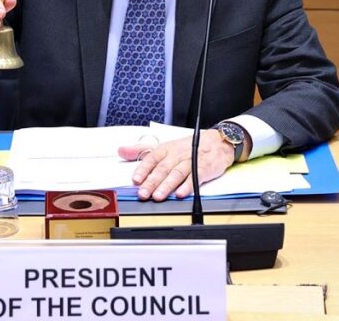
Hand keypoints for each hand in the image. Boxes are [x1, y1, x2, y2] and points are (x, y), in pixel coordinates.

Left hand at [117, 131, 234, 200]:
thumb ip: (142, 151)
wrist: (217, 142)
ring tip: (158, 196)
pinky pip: (195, 178)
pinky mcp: (204, 169)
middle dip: (152, 182)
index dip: (143, 169)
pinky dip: (188, 186)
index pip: (152, 158)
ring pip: (177, 174)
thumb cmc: (188, 147)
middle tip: (143, 194)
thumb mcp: (164, 146)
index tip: (136, 180)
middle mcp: (177, 155)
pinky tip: (180, 194)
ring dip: (167, 186)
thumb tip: (121, 151)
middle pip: (162, 169)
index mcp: (166, 149)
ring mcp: (191, 162)